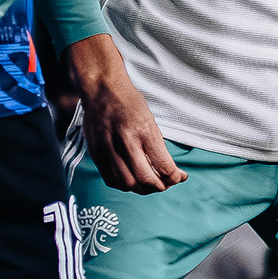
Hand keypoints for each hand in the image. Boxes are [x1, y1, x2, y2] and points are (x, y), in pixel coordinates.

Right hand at [69, 39, 185, 191]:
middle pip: (146, 180)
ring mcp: (109, 148)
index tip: (180, 177)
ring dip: (142, 189)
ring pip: (128, 184)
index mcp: (145, 131)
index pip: (164, 166)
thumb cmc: (129, 101)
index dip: (175, 178)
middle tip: (166, 183)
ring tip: (149, 184)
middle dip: (161, 187)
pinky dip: (123, 185)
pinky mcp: (96, 152)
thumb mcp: (150, 118)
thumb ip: (156, 145)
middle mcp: (126, 141)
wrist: (102, 88)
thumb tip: (168, 170)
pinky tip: (132, 180)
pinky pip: (110, 179)